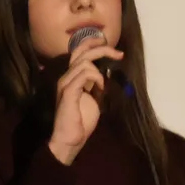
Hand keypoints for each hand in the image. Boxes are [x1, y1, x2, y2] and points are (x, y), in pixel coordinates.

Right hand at [48, 35, 122, 165]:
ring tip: (103, 87)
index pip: (80, 51)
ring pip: (84, 62)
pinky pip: (84, 74)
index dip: (95, 45)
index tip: (113, 49)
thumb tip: (108, 75)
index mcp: (71, 77)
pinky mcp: (68, 91)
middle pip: (81, 50)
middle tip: (119, 54)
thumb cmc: (81, 122)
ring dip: (99, 72)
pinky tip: (100, 89)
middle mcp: (66, 76)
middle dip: (102, 48)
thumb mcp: (94, 99)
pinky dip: (96, 78)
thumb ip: (97, 85)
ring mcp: (65, 83)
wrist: (70, 139)